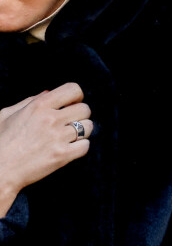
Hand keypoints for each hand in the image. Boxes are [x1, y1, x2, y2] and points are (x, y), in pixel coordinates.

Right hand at [0, 83, 92, 215]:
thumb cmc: (0, 142)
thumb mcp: (7, 115)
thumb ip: (29, 101)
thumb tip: (48, 92)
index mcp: (38, 106)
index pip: (73, 90)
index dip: (76, 96)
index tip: (72, 104)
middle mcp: (50, 119)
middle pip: (85, 109)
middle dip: (81, 115)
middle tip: (70, 123)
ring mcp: (57, 137)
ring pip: (88, 127)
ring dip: (82, 131)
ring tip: (70, 136)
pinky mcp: (62, 155)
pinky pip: (86, 145)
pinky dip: (81, 147)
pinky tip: (70, 148)